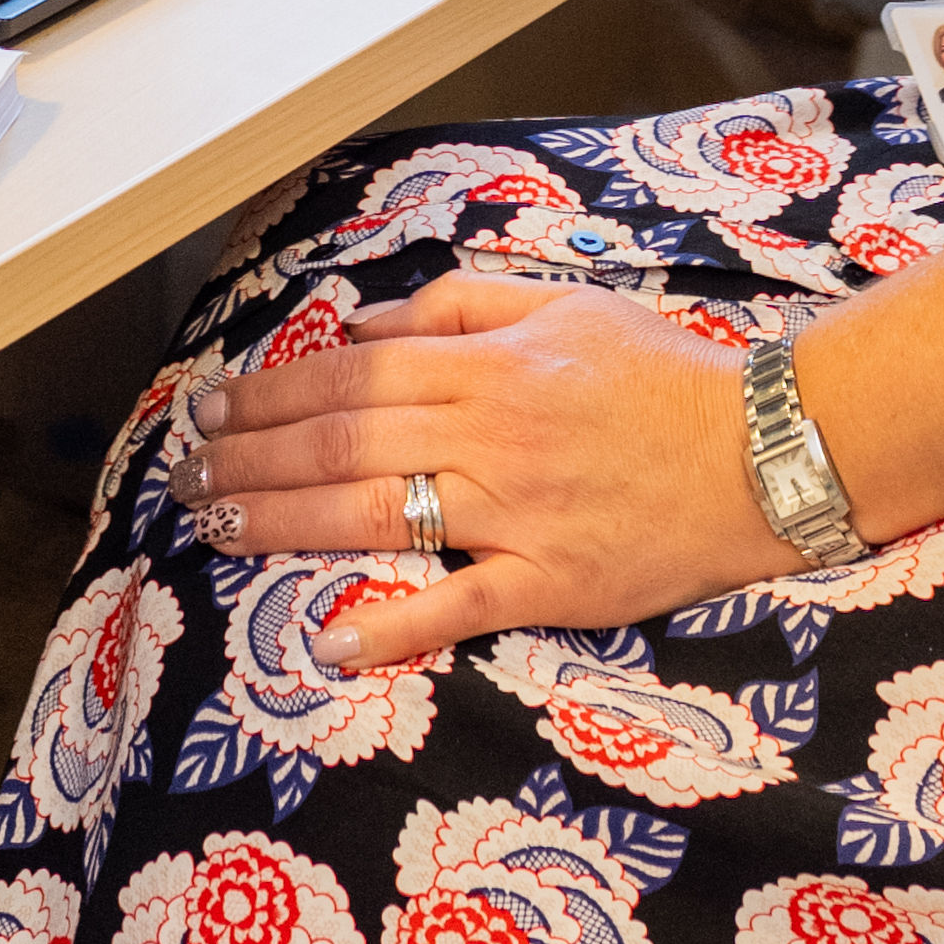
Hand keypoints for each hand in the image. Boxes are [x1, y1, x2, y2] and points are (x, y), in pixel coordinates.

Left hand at [163, 268, 792, 663]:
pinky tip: (327, 638)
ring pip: (374, 515)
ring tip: (215, 530)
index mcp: (489, 362)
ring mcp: (515, 513)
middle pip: (342, 444)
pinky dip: (389, 624)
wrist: (762, 451)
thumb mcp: (564, 305)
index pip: (349, 375)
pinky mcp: (548, 584)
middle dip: (248, 457)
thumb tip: (367, 327)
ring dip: (282, 523)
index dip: (269, 392)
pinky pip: (455, 606)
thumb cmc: (662, 375)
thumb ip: (460, 308)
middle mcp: (489, 432)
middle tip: (182, 473)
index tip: (208, 406)